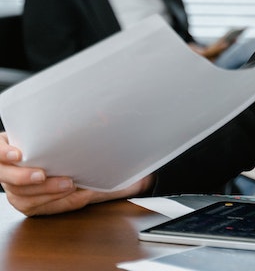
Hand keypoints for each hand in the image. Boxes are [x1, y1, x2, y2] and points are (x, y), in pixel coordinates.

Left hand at [0, 132, 151, 215]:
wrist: (37, 144)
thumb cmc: (65, 161)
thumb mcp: (90, 176)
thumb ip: (113, 183)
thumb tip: (145, 182)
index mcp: (40, 200)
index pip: (51, 206)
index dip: (65, 201)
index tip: (79, 190)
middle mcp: (21, 190)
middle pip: (27, 199)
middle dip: (48, 193)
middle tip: (69, 183)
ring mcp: (9, 173)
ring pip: (12, 185)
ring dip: (27, 180)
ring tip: (43, 172)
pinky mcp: (2, 152)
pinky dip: (6, 159)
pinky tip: (19, 154)